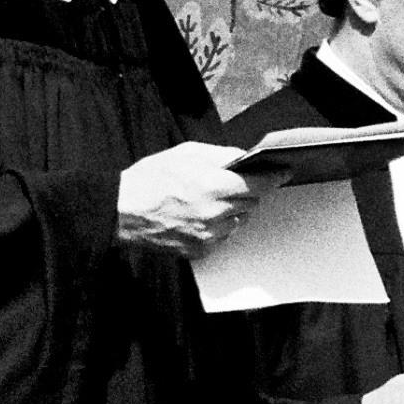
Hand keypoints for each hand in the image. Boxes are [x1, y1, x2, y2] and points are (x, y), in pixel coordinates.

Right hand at [116, 141, 263, 254]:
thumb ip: (219, 155)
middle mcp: (215, 213)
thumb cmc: (149, 178)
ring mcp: (208, 235)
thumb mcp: (184, 154)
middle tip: (234, 184)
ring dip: (233, 210)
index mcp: (213, 185)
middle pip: (251, 203)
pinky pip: (222, 237)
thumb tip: (244, 157)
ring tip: (209, 200)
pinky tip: (199, 216)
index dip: (274, 177)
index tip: (284, 172)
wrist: (118, 212)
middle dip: (248, 192)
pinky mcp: (200, 250)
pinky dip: (218, 227)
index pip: (258, 183)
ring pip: (238, 221)